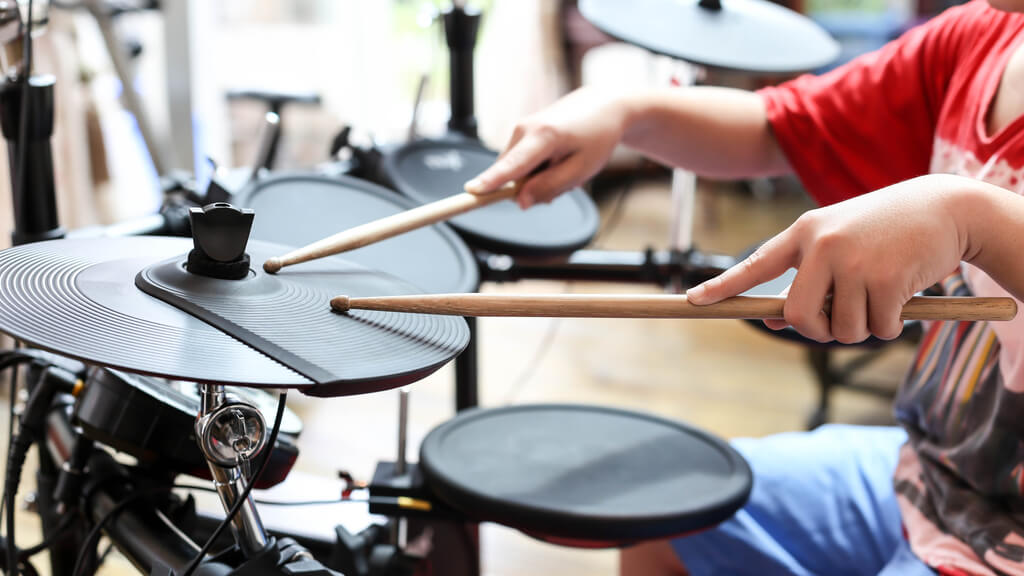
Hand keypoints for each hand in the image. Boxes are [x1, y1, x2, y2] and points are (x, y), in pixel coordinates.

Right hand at [464, 87, 630, 208]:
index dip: (491, 182)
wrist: (602, 106)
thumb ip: (549, 186)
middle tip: (564, 181)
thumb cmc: (596, 136)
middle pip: (511, 176)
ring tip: (563, 165)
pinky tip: (555, 160)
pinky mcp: (520, 132)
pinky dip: (535, 169)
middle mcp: (524, 129)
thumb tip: (520, 202)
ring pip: (515, 172)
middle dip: (531, 188)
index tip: (472, 191)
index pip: (512, 166)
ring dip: (536, 178)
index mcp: (543, 136)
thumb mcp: (581, 169)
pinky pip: (519, 163)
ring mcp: (520, 129)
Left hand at [686, 175, 970, 342]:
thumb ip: (808, 280)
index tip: (693, 300)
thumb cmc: (886, 230)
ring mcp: (853, 262)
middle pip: (800, 318)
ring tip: (881, 295)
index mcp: (804, 233)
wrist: (947, 207)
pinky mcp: (886, 279)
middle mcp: (822, 246)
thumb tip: (775, 321)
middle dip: (821, 331)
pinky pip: (878, 329)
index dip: (723, 286)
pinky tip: (902, 297)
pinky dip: (891, 325)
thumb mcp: (840, 245)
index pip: (755, 265)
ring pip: (843, 331)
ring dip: (864, 328)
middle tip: (842, 320)